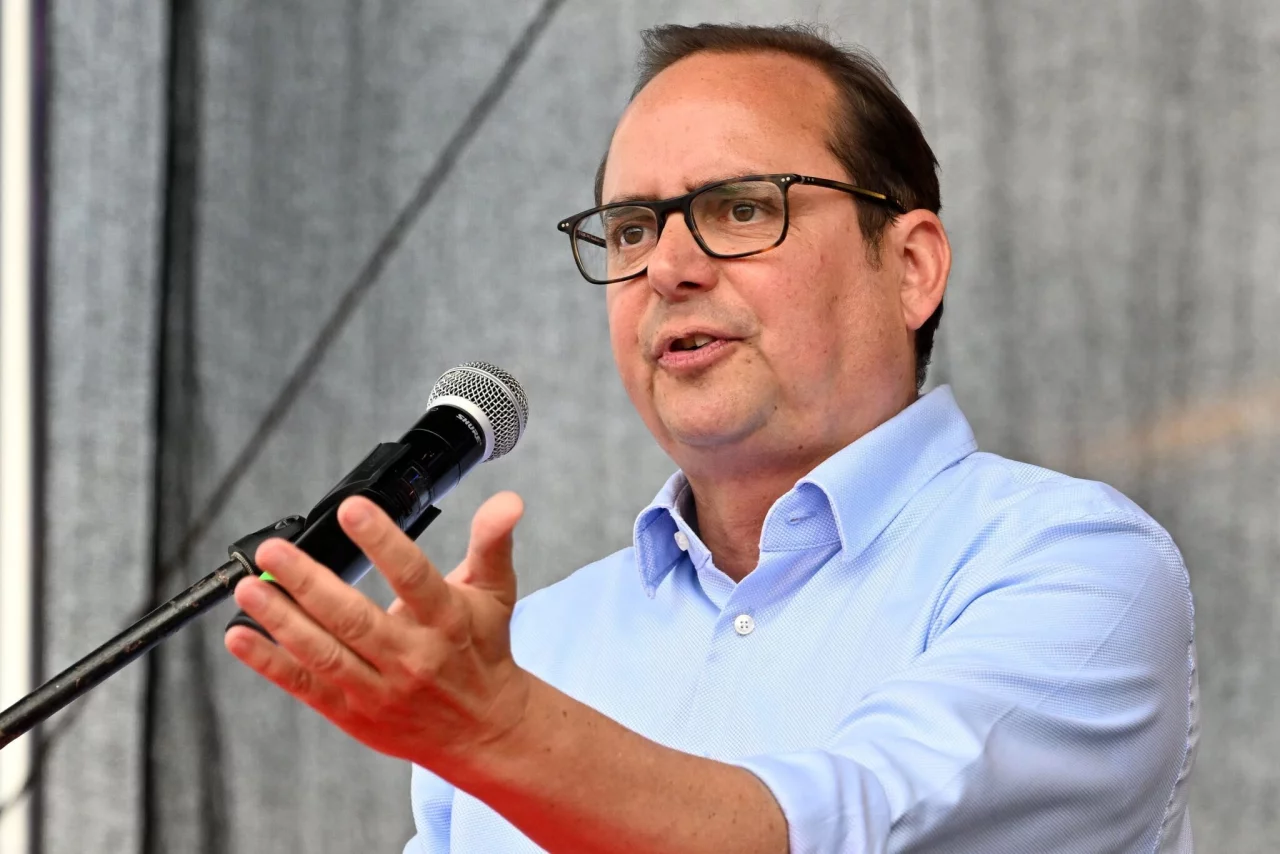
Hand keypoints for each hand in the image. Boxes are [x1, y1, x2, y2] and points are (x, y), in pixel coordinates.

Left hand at [223, 491, 531, 771]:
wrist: (483, 729)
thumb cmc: (483, 652)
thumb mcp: (494, 592)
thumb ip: (492, 542)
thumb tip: (507, 502)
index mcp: (447, 622)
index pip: (413, 576)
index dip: (382, 542)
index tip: (352, 510)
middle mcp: (412, 658)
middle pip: (354, 618)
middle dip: (309, 582)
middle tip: (276, 551)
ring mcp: (379, 689)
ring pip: (324, 654)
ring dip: (281, 620)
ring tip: (249, 588)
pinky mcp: (353, 713)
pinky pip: (305, 686)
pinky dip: (269, 664)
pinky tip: (239, 638)